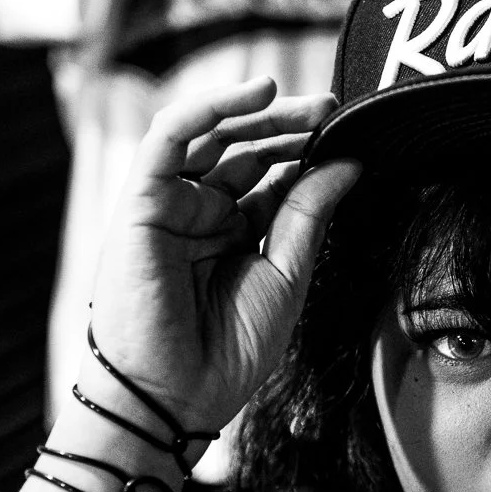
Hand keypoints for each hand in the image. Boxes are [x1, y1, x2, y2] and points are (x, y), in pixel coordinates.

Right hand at [89, 77, 359, 434]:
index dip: (307, 152)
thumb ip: (308, 215)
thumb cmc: (225, 354)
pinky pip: (169, 136)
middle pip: (244, 149)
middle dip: (290, 126)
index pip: (270, 177)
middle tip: (333, 110)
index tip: (349, 135)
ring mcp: (169, 205)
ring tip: (310, 106)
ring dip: (259, 112)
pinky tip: (256, 92)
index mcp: (231, 234)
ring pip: (211, 135)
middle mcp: (198, 214)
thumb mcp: (285, 276)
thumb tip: (348, 162)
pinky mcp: (141, 201)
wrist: (172, 399)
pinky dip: (209, 106)